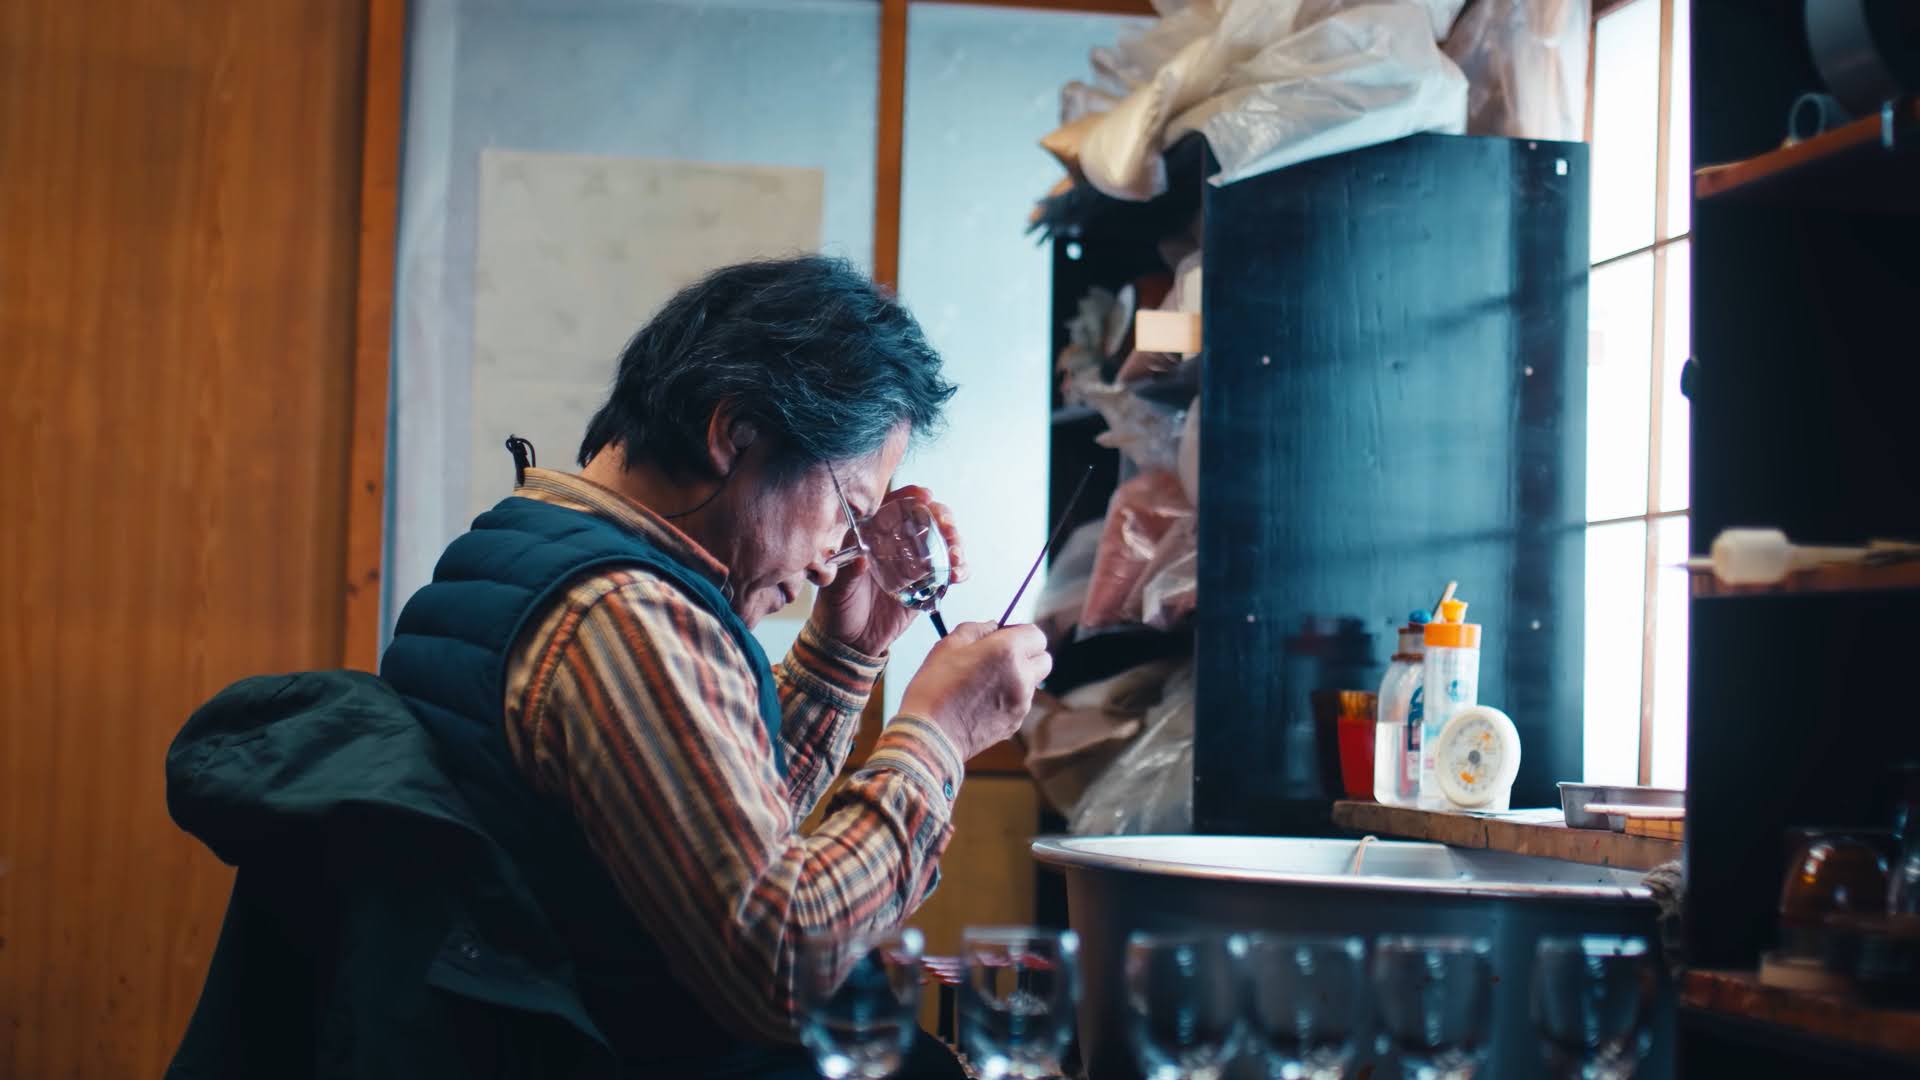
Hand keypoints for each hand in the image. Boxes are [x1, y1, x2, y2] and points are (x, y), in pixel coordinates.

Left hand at [811, 485, 967, 657]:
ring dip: (956, 543)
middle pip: (927, 519)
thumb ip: (848, 573)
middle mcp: (897, 545)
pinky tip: (958, 574)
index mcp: (873, 536)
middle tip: (948, 526)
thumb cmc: (837, 609)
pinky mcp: (928, 586)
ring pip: (943, 543)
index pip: (895, 507)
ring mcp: (915, 564)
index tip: (924, 496)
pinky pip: (949, 572)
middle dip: (943, 517)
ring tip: (956, 555)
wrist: (850, 643)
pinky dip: (959, 570)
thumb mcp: (836, 589)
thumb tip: (861, 559)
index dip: (912, 496)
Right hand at [898, 622, 1051, 760]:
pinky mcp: (1015, 723)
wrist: (930, 735)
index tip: (1004, 635)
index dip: (1021, 632)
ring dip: (1018, 677)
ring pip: (1032, 682)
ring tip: (985, 682)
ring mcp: (1021, 702)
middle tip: (1002, 657)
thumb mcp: (948, 646)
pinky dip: (1009, 698)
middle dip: (1028, 654)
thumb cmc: (935, 690)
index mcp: (1007, 651)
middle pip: (1044, 659)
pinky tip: (983, 701)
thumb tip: (993, 626)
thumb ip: (976, 629)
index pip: (1036, 634)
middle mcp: (1021, 676)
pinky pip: (1021, 703)